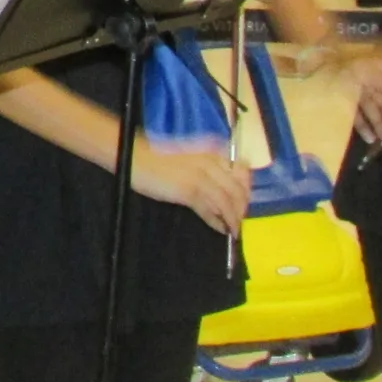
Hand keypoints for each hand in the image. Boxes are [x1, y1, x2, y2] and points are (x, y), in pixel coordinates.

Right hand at [129, 142, 249, 237]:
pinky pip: (210, 210)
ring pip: (226, 201)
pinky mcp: (189, 191)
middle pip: (237, 189)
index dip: (246, 190)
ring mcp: (200, 176)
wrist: (135, 156)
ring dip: (233, 218)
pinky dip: (218, 221)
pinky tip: (220, 229)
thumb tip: (223, 190)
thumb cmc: (159, 156)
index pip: (242, 171)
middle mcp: (210, 162)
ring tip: (233, 230)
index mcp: (212, 151)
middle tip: (240, 221)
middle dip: (241, 208)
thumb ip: (208, 169)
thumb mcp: (190, 158)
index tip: (244, 203)